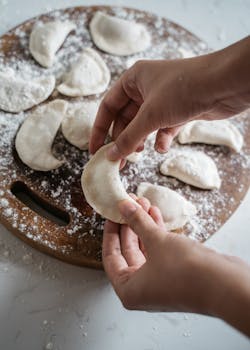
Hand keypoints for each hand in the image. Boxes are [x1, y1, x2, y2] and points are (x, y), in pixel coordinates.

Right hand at [90, 37, 249, 159]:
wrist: (225, 84)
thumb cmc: (184, 89)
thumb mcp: (150, 116)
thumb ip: (129, 138)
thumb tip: (111, 156)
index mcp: (133, 79)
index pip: (108, 107)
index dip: (100, 129)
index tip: (95, 150)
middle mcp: (146, 88)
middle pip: (125, 118)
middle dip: (123, 140)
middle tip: (119, 161)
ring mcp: (163, 99)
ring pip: (144, 124)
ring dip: (141, 140)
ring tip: (140, 153)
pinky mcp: (178, 109)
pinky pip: (163, 127)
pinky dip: (162, 138)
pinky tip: (163, 147)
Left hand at [103, 196, 217, 312]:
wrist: (224, 284)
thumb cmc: (185, 271)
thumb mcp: (156, 241)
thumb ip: (137, 222)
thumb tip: (123, 205)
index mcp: (129, 290)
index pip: (111, 256)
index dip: (110, 232)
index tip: (111, 214)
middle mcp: (142, 289)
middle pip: (128, 250)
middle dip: (130, 224)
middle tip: (129, 204)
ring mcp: (159, 281)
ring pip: (145, 248)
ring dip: (144, 225)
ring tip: (143, 202)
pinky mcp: (174, 272)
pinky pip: (159, 249)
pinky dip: (157, 232)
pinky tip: (155, 213)